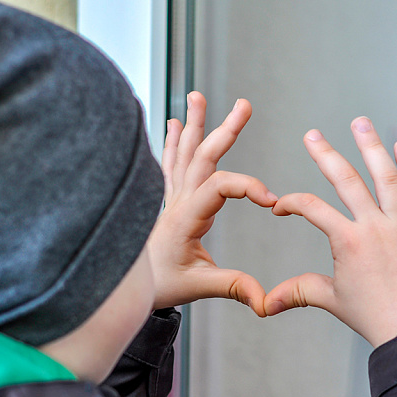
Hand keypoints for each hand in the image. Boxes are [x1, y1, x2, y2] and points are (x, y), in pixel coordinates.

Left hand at [148, 92, 277, 314]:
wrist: (124, 287)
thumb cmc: (161, 285)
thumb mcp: (199, 287)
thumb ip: (234, 288)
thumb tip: (266, 300)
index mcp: (186, 218)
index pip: (220, 186)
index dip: (248, 186)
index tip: (272, 202)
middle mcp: (177, 202)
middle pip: (203, 157)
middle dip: (225, 129)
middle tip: (245, 105)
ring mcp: (171, 198)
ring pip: (184, 153)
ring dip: (193, 124)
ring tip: (197, 95)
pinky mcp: (169, 201)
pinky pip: (169, 164)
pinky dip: (172, 141)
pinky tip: (173, 122)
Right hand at [263, 117, 396, 347]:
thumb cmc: (375, 318)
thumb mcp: (333, 301)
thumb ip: (300, 292)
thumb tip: (265, 304)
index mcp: (348, 241)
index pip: (312, 208)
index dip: (291, 203)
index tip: (283, 207)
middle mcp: (375, 227)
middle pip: (347, 180)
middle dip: (326, 154)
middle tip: (312, 134)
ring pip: (386, 177)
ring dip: (371, 147)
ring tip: (360, 123)